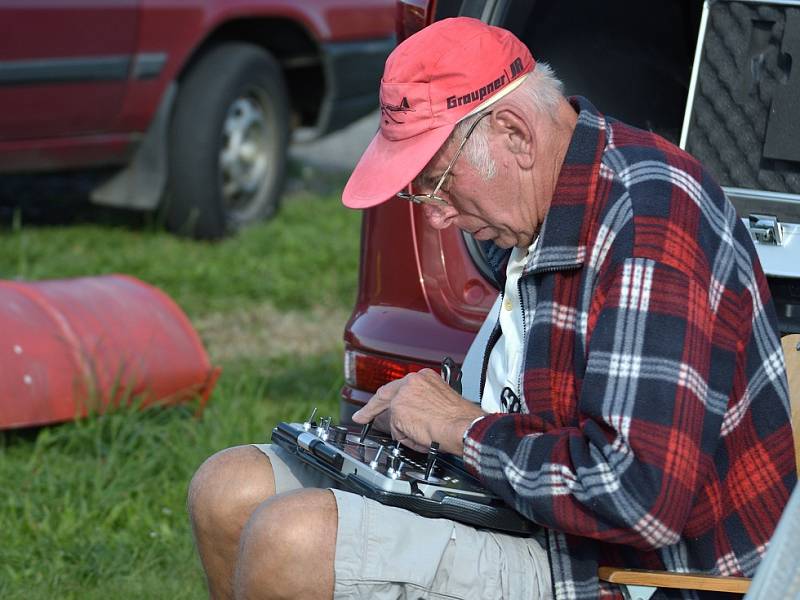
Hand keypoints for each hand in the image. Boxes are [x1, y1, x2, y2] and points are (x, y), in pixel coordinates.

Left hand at [352, 369, 484, 454]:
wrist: (464, 426)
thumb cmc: (460, 419)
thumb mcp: (441, 401)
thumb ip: (422, 402)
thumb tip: (413, 415)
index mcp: (425, 377)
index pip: (399, 386)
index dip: (386, 397)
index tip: (377, 403)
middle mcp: (413, 381)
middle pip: (385, 395)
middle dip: (371, 409)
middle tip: (361, 417)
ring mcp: (404, 394)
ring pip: (393, 416)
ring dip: (404, 430)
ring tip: (425, 435)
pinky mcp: (398, 409)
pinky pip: (397, 430)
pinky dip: (407, 438)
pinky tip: (422, 437)